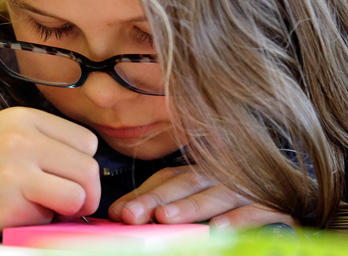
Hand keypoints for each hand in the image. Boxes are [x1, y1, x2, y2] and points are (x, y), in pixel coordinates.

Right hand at [0, 107, 99, 238]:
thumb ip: (44, 144)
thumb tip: (85, 174)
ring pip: (79, 195)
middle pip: (89, 169)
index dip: (83, 165)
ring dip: (66, 209)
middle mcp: (23, 139)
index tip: (69, 179)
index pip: (87, 142)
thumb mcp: (4, 134)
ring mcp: (15, 171)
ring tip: (42, 208)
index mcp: (25, 118)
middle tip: (67, 204)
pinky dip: (38, 223)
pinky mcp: (7, 204)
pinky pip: (48, 219)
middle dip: (86, 193)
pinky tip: (14, 215)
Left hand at [108, 166, 297, 229]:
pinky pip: (256, 213)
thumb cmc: (232, 208)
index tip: (120, 213)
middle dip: (158, 199)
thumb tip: (118, 213)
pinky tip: (218, 230)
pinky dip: (237, 220)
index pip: (167, 179)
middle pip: (186, 183)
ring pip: (217, 195)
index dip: (143, 194)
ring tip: (166, 218)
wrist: (286, 208)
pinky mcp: (275, 209)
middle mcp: (222, 177)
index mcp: (200, 174)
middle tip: (134, 215)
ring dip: (190, 207)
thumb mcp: (191, 203)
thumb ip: (156, 204)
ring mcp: (248, 191)